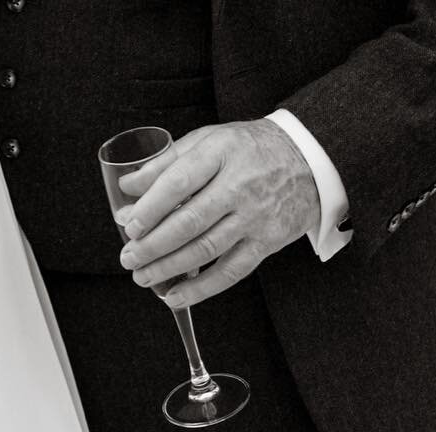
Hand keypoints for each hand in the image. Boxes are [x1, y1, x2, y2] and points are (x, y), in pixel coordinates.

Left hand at [115, 120, 319, 309]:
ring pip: (206, 249)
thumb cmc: (249, 148)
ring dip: (169, 267)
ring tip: (143, 275)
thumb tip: (129, 184)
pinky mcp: (266, 242)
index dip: (151, 206)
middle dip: (153, 244)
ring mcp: (255, 217)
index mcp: (220, 152)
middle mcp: (239, 186)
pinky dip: (201, 288)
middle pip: (190, 221)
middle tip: (128, 256)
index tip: (128, 223)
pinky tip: (175, 296)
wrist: (307, 160)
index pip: (180, 181)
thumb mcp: (209, 139)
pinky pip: (231, 271)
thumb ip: (167, 161)